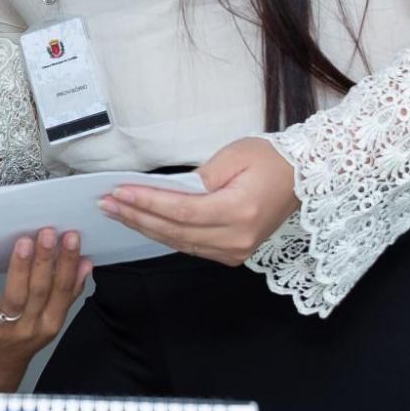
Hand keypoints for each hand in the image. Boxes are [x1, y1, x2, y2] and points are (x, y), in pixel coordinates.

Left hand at [0, 229, 90, 388]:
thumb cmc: (21, 339)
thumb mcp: (49, 321)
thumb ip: (68, 294)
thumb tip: (87, 264)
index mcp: (50, 323)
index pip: (63, 290)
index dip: (68, 264)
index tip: (72, 237)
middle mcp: (30, 327)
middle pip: (41, 291)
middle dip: (47, 260)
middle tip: (49, 232)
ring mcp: (3, 329)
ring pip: (15, 297)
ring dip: (20, 268)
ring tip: (25, 242)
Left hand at [99, 136, 299, 265]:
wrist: (303, 179)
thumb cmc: (270, 161)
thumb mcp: (233, 157)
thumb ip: (198, 177)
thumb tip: (165, 190)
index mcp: (239, 212)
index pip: (180, 211)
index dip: (146, 203)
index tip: (119, 192)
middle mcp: (237, 238)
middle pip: (174, 231)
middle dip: (136, 216)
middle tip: (106, 203)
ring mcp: (235, 251)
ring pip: (178, 242)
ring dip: (144, 226)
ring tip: (116, 211)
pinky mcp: (232, 253)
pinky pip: (189, 246)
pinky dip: (163, 234)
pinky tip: (142, 221)